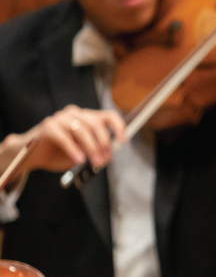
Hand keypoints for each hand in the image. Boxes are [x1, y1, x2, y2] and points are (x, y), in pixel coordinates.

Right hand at [0, 105, 126, 183]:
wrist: (30, 155)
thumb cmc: (58, 153)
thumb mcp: (81, 151)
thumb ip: (94, 148)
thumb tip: (109, 153)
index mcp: (85, 117)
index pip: (107, 116)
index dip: (118, 127)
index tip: (122, 141)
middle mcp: (73, 114)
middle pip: (96, 124)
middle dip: (103, 144)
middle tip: (105, 160)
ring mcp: (59, 118)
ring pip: (82, 130)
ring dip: (91, 148)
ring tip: (94, 163)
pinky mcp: (47, 127)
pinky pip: (65, 137)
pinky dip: (74, 150)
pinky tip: (79, 160)